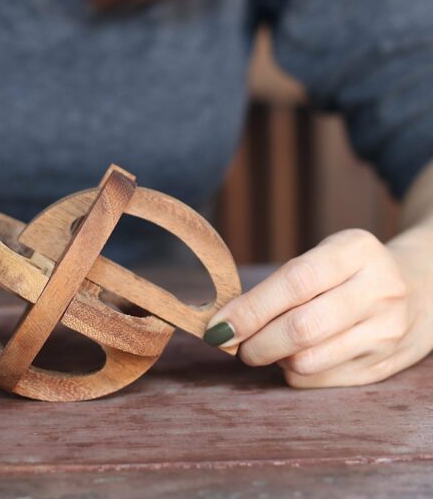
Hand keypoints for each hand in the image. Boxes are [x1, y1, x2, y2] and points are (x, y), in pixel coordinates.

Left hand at [203, 228, 432, 387]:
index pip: (295, 282)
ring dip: (274, 359)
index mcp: (356, 251)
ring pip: (308, 361)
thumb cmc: (351, 272)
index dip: (250, 308)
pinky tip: (296, 356)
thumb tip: (228, 322)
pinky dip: (294, 373)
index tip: (219, 326)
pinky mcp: (385, 365)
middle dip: (256, 343)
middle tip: (236, 344)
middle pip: (301, 328)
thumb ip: (282, 283)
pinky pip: (320, 380)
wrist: (421, 289)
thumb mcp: (325, 256)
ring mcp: (387, 332)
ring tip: (268, 345)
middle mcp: (379, 290)